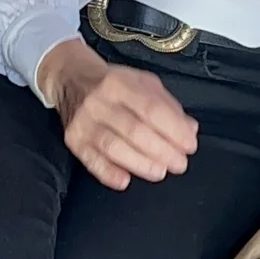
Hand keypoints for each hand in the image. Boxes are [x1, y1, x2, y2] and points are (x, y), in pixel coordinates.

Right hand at [37, 37, 198, 190]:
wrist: (70, 78)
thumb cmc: (113, 84)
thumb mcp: (143, 83)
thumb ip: (167, 106)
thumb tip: (189, 130)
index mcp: (120, 83)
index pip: (151, 109)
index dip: (174, 130)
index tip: (189, 145)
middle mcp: (99, 101)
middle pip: (134, 130)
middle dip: (162, 151)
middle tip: (179, 164)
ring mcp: (83, 121)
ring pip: (113, 147)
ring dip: (140, 163)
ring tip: (160, 172)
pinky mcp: (73, 139)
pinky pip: (90, 160)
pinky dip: (108, 173)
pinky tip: (124, 181)